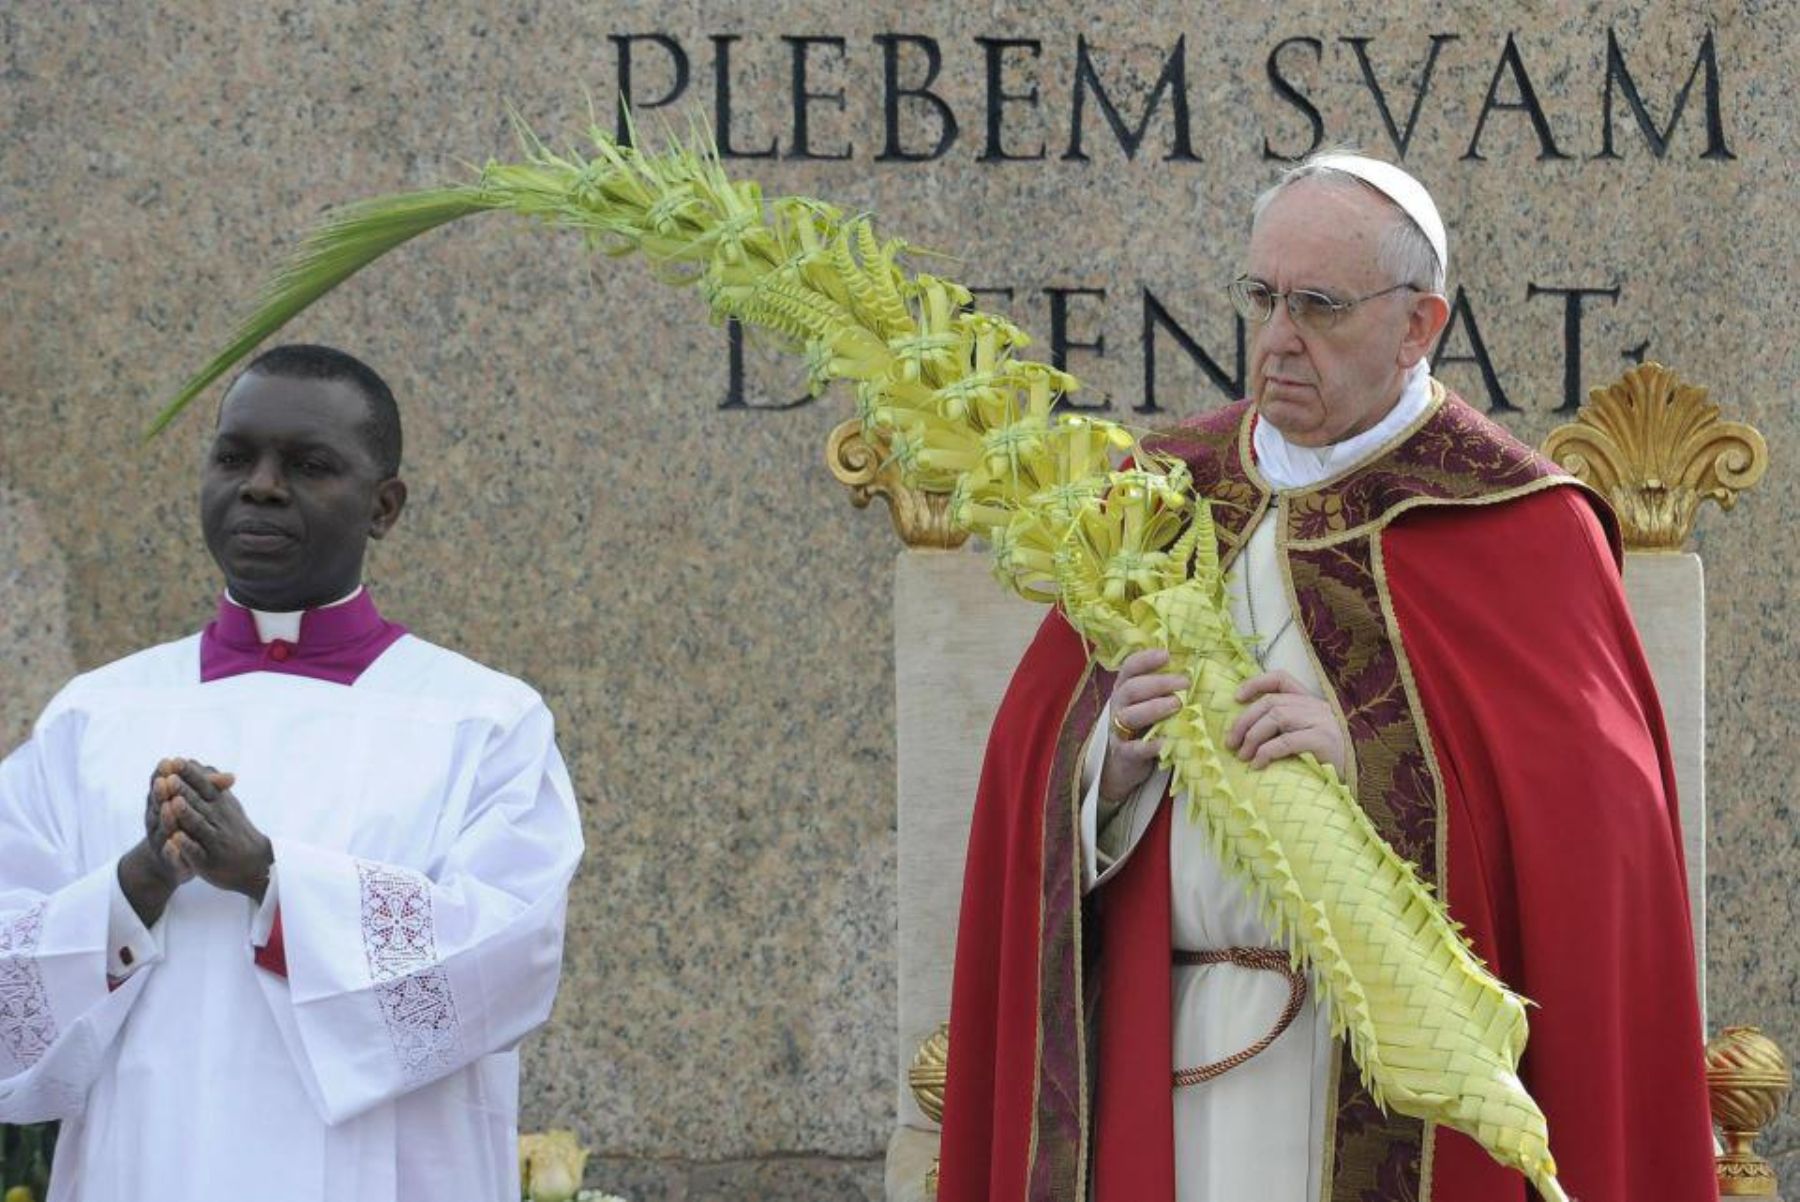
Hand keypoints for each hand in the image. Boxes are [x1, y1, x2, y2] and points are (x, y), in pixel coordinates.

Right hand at [118, 759, 201, 926]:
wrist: (178, 859)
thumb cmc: (189, 823)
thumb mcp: (198, 805)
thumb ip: (210, 791)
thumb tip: (231, 778)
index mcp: (164, 803)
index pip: (161, 785)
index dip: (164, 773)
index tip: (169, 760)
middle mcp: (158, 820)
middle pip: (158, 804)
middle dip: (161, 792)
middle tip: (163, 781)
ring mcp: (160, 840)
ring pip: (161, 828)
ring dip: (164, 818)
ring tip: (168, 807)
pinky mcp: (169, 860)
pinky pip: (168, 856)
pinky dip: (170, 851)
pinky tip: (171, 846)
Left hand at [157, 760, 271, 901]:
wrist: (255, 862)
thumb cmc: (234, 829)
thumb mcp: (227, 803)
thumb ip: (209, 784)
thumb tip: (191, 761)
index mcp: (221, 804)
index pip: (205, 786)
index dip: (191, 774)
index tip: (176, 761)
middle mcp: (219, 819)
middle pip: (198, 803)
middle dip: (184, 790)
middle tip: (170, 777)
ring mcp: (214, 840)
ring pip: (197, 825)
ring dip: (186, 814)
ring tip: (174, 802)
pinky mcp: (208, 861)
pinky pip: (196, 851)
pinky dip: (186, 845)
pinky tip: (175, 838)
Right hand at [1098, 649, 1189, 804]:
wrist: (1128, 761)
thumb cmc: (1147, 724)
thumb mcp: (1152, 702)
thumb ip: (1166, 687)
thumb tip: (1193, 669)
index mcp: (1125, 688)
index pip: (1130, 667)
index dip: (1146, 660)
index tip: (1166, 655)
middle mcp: (1119, 705)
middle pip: (1131, 689)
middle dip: (1158, 683)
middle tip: (1185, 682)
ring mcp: (1118, 729)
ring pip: (1129, 715)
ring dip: (1153, 708)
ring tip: (1177, 704)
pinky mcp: (1124, 753)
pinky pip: (1133, 748)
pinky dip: (1149, 745)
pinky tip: (1166, 742)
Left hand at [1225, 670, 1347, 777]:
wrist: (1362, 777)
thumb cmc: (1328, 761)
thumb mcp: (1306, 738)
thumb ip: (1285, 729)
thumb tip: (1245, 736)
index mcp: (1310, 702)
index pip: (1281, 679)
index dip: (1256, 683)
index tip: (1236, 698)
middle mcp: (1316, 707)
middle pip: (1271, 702)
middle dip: (1245, 721)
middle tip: (1230, 743)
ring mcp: (1321, 722)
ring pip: (1277, 717)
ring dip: (1253, 736)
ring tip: (1242, 756)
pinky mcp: (1324, 741)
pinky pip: (1287, 741)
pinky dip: (1267, 752)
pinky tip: (1258, 765)